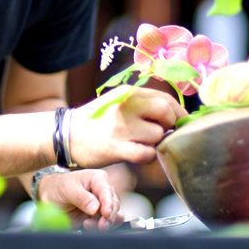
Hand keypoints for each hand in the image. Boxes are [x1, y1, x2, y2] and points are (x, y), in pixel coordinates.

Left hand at [37, 169, 122, 230]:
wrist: (51, 197)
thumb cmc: (59, 187)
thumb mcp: (67, 189)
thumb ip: (81, 198)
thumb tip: (96, 208)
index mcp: (97, 178)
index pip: (107, 191)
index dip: (108, 203)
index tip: (105, 214)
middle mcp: (103, 190)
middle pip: (113, 205)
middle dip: (108, 217)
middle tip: (100, 226)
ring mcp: (102, 203)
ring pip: (113, 215)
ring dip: (104, 223)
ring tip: (87, 224)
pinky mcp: (99, 215)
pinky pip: (109, 223)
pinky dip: (105, 227)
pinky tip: (95, 228)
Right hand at [70, 86, 186, 167]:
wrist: (68, 136)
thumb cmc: (99, 120)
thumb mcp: (119, 102)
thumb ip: (144, 103)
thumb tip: (175, 113)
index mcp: (129, 92)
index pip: (166, 99)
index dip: (179, 112)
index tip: (180, 122)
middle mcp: (126, 106)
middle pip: (165, 112)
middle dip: (170, 125)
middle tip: (163, 133)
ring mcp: (122, 127)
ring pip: (158, 135)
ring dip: (155, 142)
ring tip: (141, 143)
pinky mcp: (118, 148)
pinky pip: (147, 153)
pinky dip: (147, 156)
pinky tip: (137, 153)